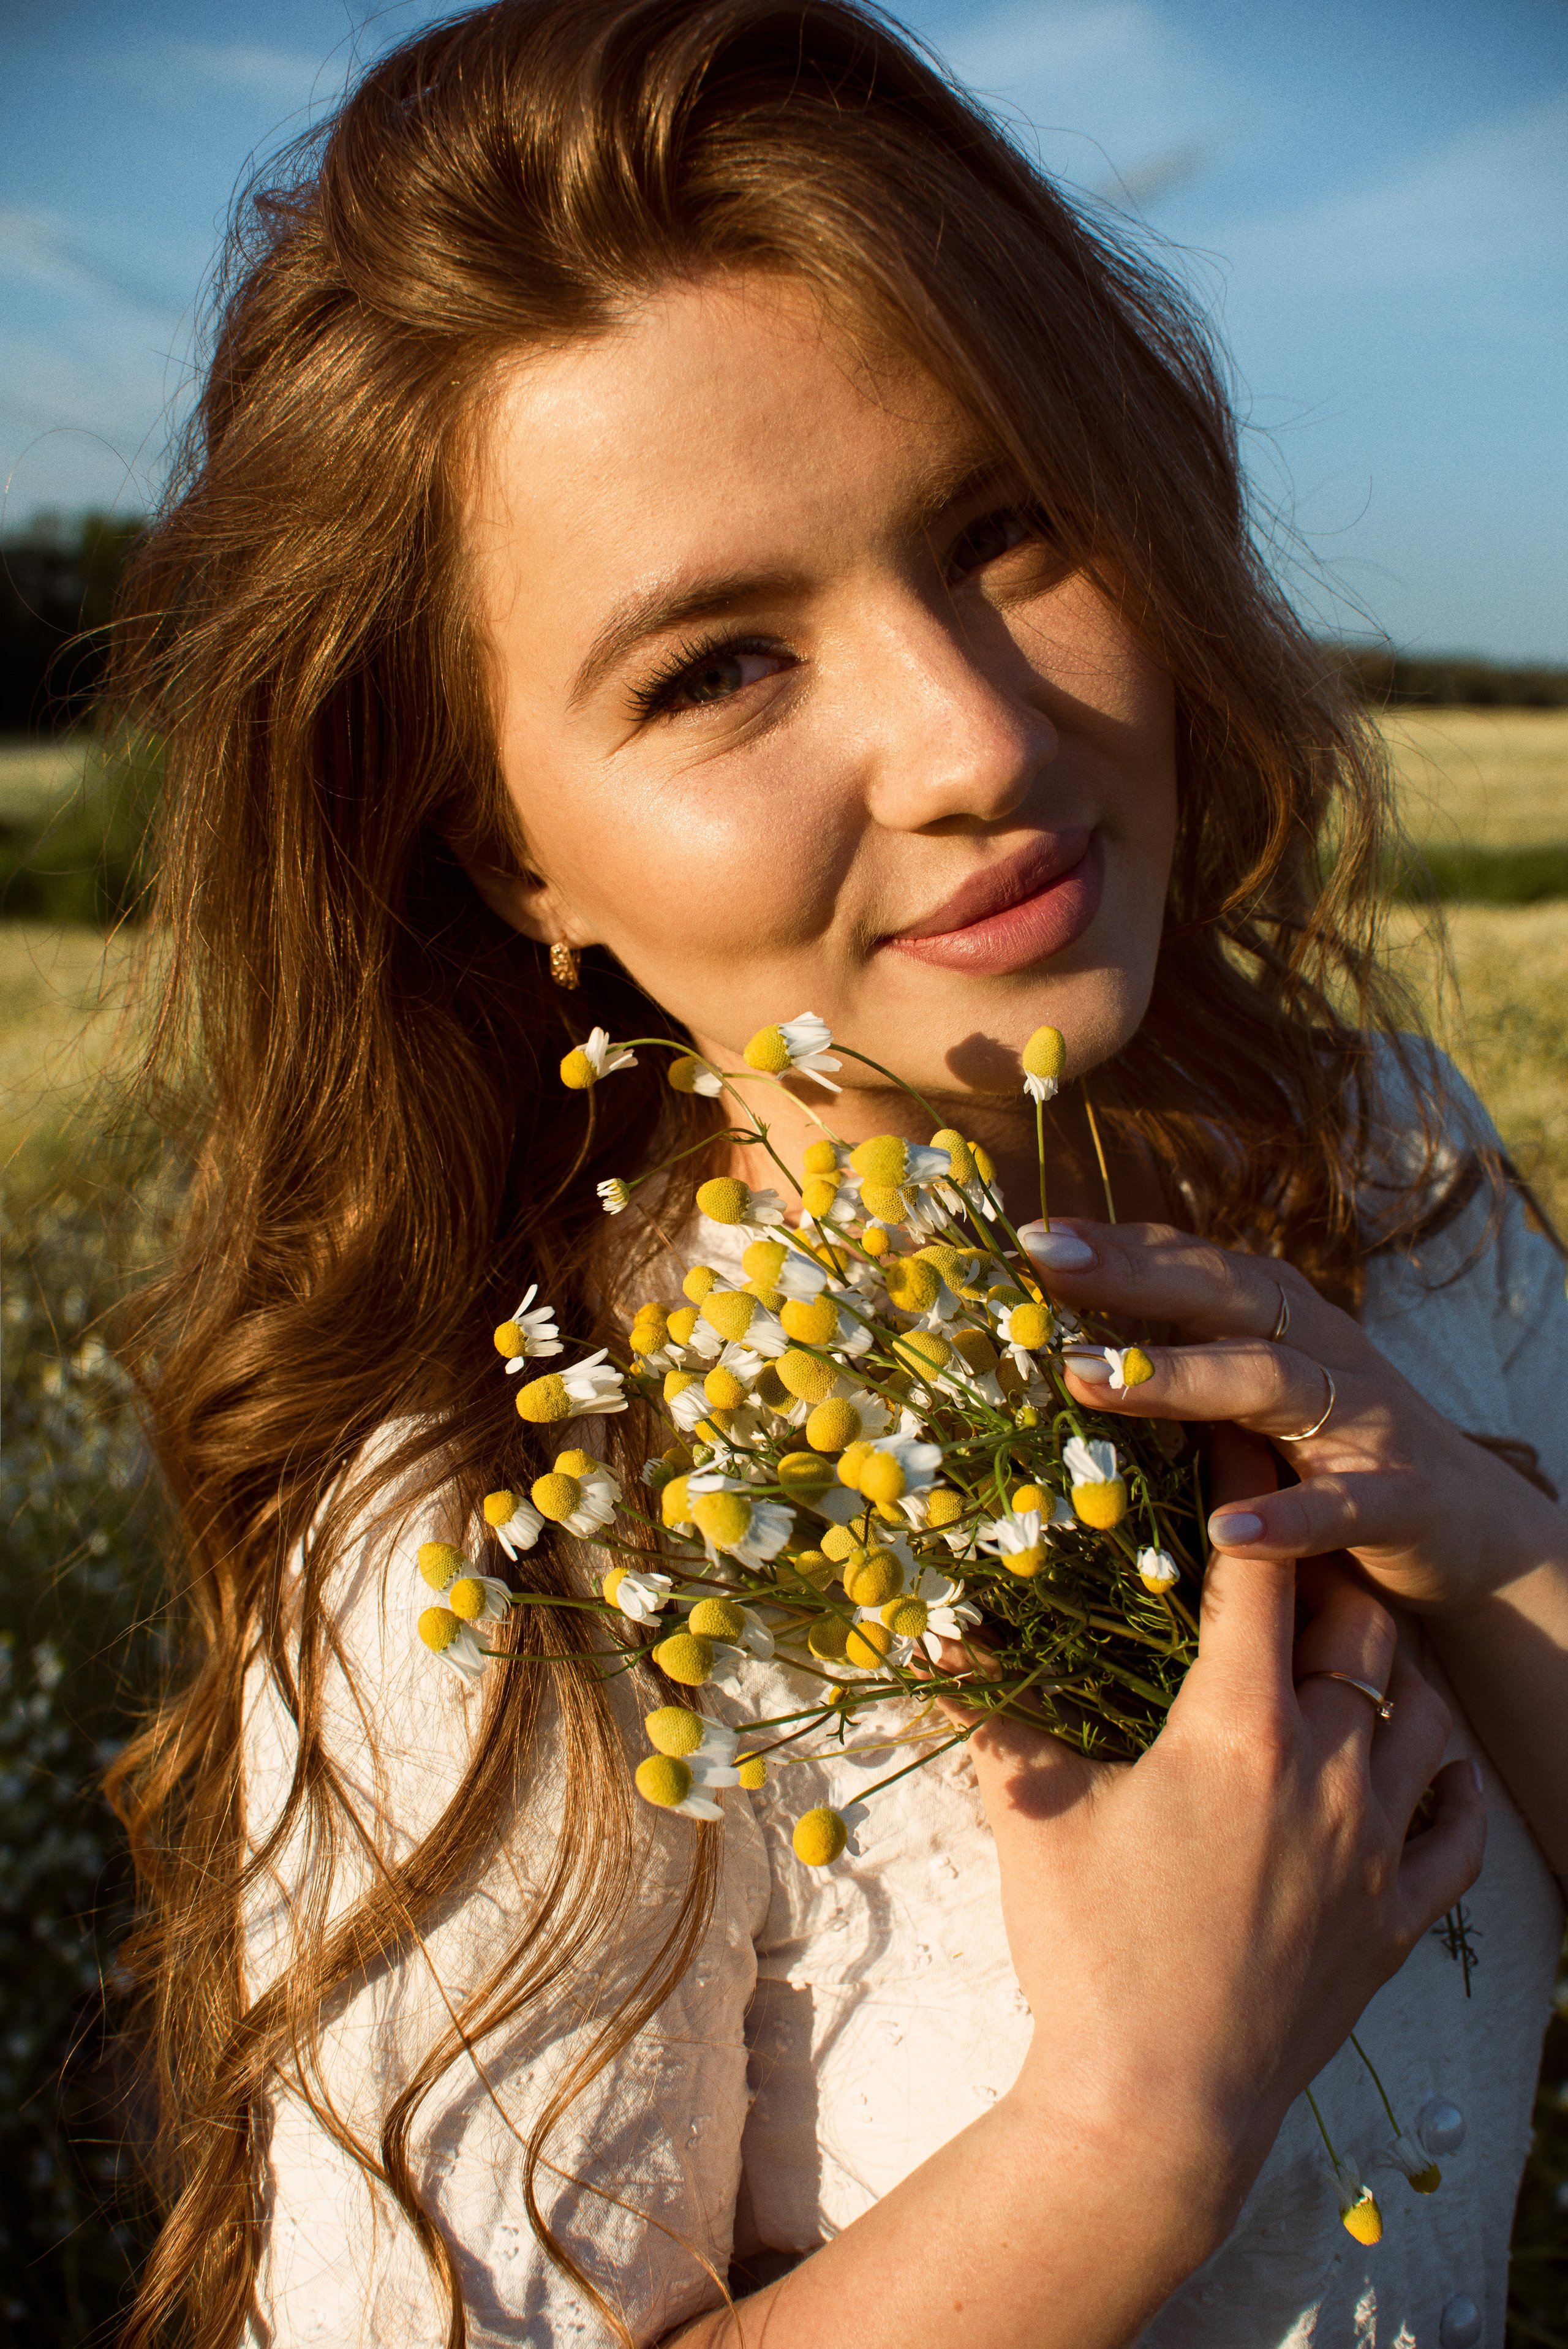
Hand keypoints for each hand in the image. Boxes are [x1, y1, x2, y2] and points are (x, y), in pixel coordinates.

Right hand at [954, 1446, 1483, 2205]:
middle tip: (1287, 1540)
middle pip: (1359, 1625)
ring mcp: (1376, 1848)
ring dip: (1388, 1663)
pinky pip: (1457, 1827)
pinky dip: (1445, 1779)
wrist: (1156, 2109)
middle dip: (1325, 1568)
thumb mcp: (1029, 1815)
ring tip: (1348, 1640)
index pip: (1257, 1572)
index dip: (1247, 1491)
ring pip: (1424, 1712)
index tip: (1239, 1432)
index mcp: (1237, 1731)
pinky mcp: (1398, 1920)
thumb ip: (990, 1711)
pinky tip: (1421, 1760)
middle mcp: (1329, 1771)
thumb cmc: (1087, 1954)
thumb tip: (927, 1632)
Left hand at [1030, 1217, 1563, 1614]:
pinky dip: (1288, 1518)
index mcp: (1278, 1316)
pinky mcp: (1402, 1499)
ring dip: (1179, 1378)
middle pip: (1223, 1293)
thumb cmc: (1330, 1451)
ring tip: (1089, 1381)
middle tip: (1047, 1266)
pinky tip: (1229, 1533)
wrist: (1472, 1525)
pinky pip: (1343, 1505)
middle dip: (1133, 1275)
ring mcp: (1365, 1419)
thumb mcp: (1252, 1395)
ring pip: (1272, 1379)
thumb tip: (1052, 1343)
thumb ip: (1177, 1360)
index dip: (1113, 1244)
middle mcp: (1320, 1347)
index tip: (1028, 1236)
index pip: (1190, 1261)